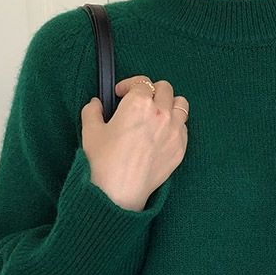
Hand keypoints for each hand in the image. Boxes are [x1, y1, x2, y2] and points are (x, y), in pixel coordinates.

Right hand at [80, 75, 188, 210]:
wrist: (119, 192)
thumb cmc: (103, 161)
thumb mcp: (91, 131)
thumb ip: (92, 111)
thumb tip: (96, 104)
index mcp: (139, 103)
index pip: (141, 82)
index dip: (129, 86)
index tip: (121, 94)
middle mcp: (161, 113)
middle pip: (165, 89)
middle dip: (151, 90)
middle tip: (141, 101)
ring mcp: (174, 131)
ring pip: (181, 105)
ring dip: (170, 104)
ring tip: (157, 113)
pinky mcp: (180, 148)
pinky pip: (185, 127)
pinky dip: (176, 125)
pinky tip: (163, 132)